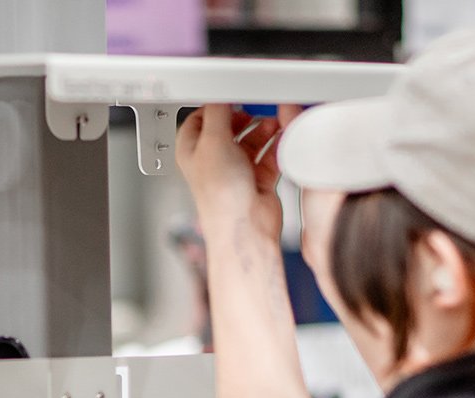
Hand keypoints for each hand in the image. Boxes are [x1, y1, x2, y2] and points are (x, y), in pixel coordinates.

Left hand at [177, 105, 293, 245]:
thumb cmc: (221, 196)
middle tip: (256, 107)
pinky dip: (276, 145)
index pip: (200, 118)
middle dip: (245, 116)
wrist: (245, 227)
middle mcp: (213, 160)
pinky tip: (282, 137)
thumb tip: (221, 92)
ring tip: (273, 121)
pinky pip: (269, 154)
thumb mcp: (214, 141)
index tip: (232, 94)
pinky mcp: (258, 178)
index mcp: (193, 151)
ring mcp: (236, 170)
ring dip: (264, 129)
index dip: (215, 105)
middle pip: (229, 127)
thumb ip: (218, 112)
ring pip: (252, 139)